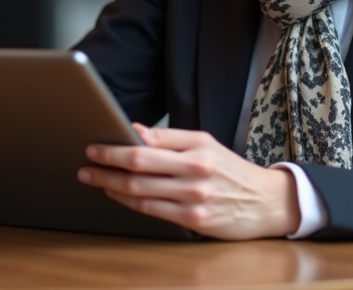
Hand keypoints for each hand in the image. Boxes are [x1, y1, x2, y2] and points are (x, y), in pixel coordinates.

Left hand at [77, 123, 300, 239]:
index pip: (147, 146)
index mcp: (197, 149)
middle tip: (86, 163)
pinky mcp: (193, 221)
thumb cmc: (231, 170)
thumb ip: (170, 137)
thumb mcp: (205, 143)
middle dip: (106, 166)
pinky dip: (129, 202)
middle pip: (139, 168)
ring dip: (111, 185)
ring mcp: (193, 199)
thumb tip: (136, 131)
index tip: (95, 145)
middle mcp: (195, 173)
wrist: (266, 202)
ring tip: (93, 179)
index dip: (116, 147)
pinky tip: (117, 195)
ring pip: (140, 191)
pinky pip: (152, 211)